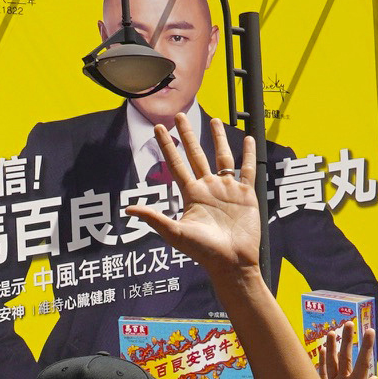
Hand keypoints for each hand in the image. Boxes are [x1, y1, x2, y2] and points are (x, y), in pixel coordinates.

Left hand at [125, 118, 261, 277]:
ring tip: (215, 121)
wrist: (232, 263)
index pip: (176, 164)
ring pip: (222, 157)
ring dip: (218, 138)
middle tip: (179, 116)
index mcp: (191, 195)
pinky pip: (247, 169)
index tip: (159, 129)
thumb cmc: (204, 252)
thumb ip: (154, 219)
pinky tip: (249, 139)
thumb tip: (128, 210)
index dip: (167, 146)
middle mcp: (208, 188)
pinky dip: (249, 154)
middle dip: (187, 135)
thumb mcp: (176, 234)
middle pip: (195, 154)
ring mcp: (227, 190)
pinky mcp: (246, 194)